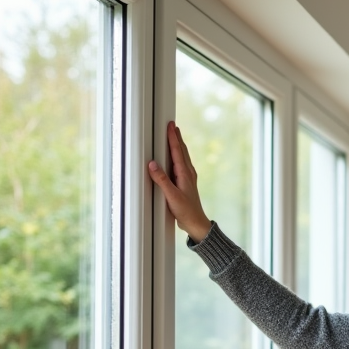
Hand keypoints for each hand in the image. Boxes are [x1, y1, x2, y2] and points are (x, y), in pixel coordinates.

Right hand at [147, 121, 212, 240]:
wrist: (196, 223)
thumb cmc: (186, 211)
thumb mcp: (171, 196)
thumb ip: (162, 180)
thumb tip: (152, 164)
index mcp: (185, 174)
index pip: (177, 151)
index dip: (173, 138)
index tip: (170, 125)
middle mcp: (188, 173)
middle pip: (182, 151)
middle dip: (176, 137)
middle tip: (172, 125)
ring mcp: (188, 178)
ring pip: (183, 157)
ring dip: (178, 145)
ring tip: (175, 136)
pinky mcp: (186, 183)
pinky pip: (182, 164)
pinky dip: (178, 156)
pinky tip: (177, 158)